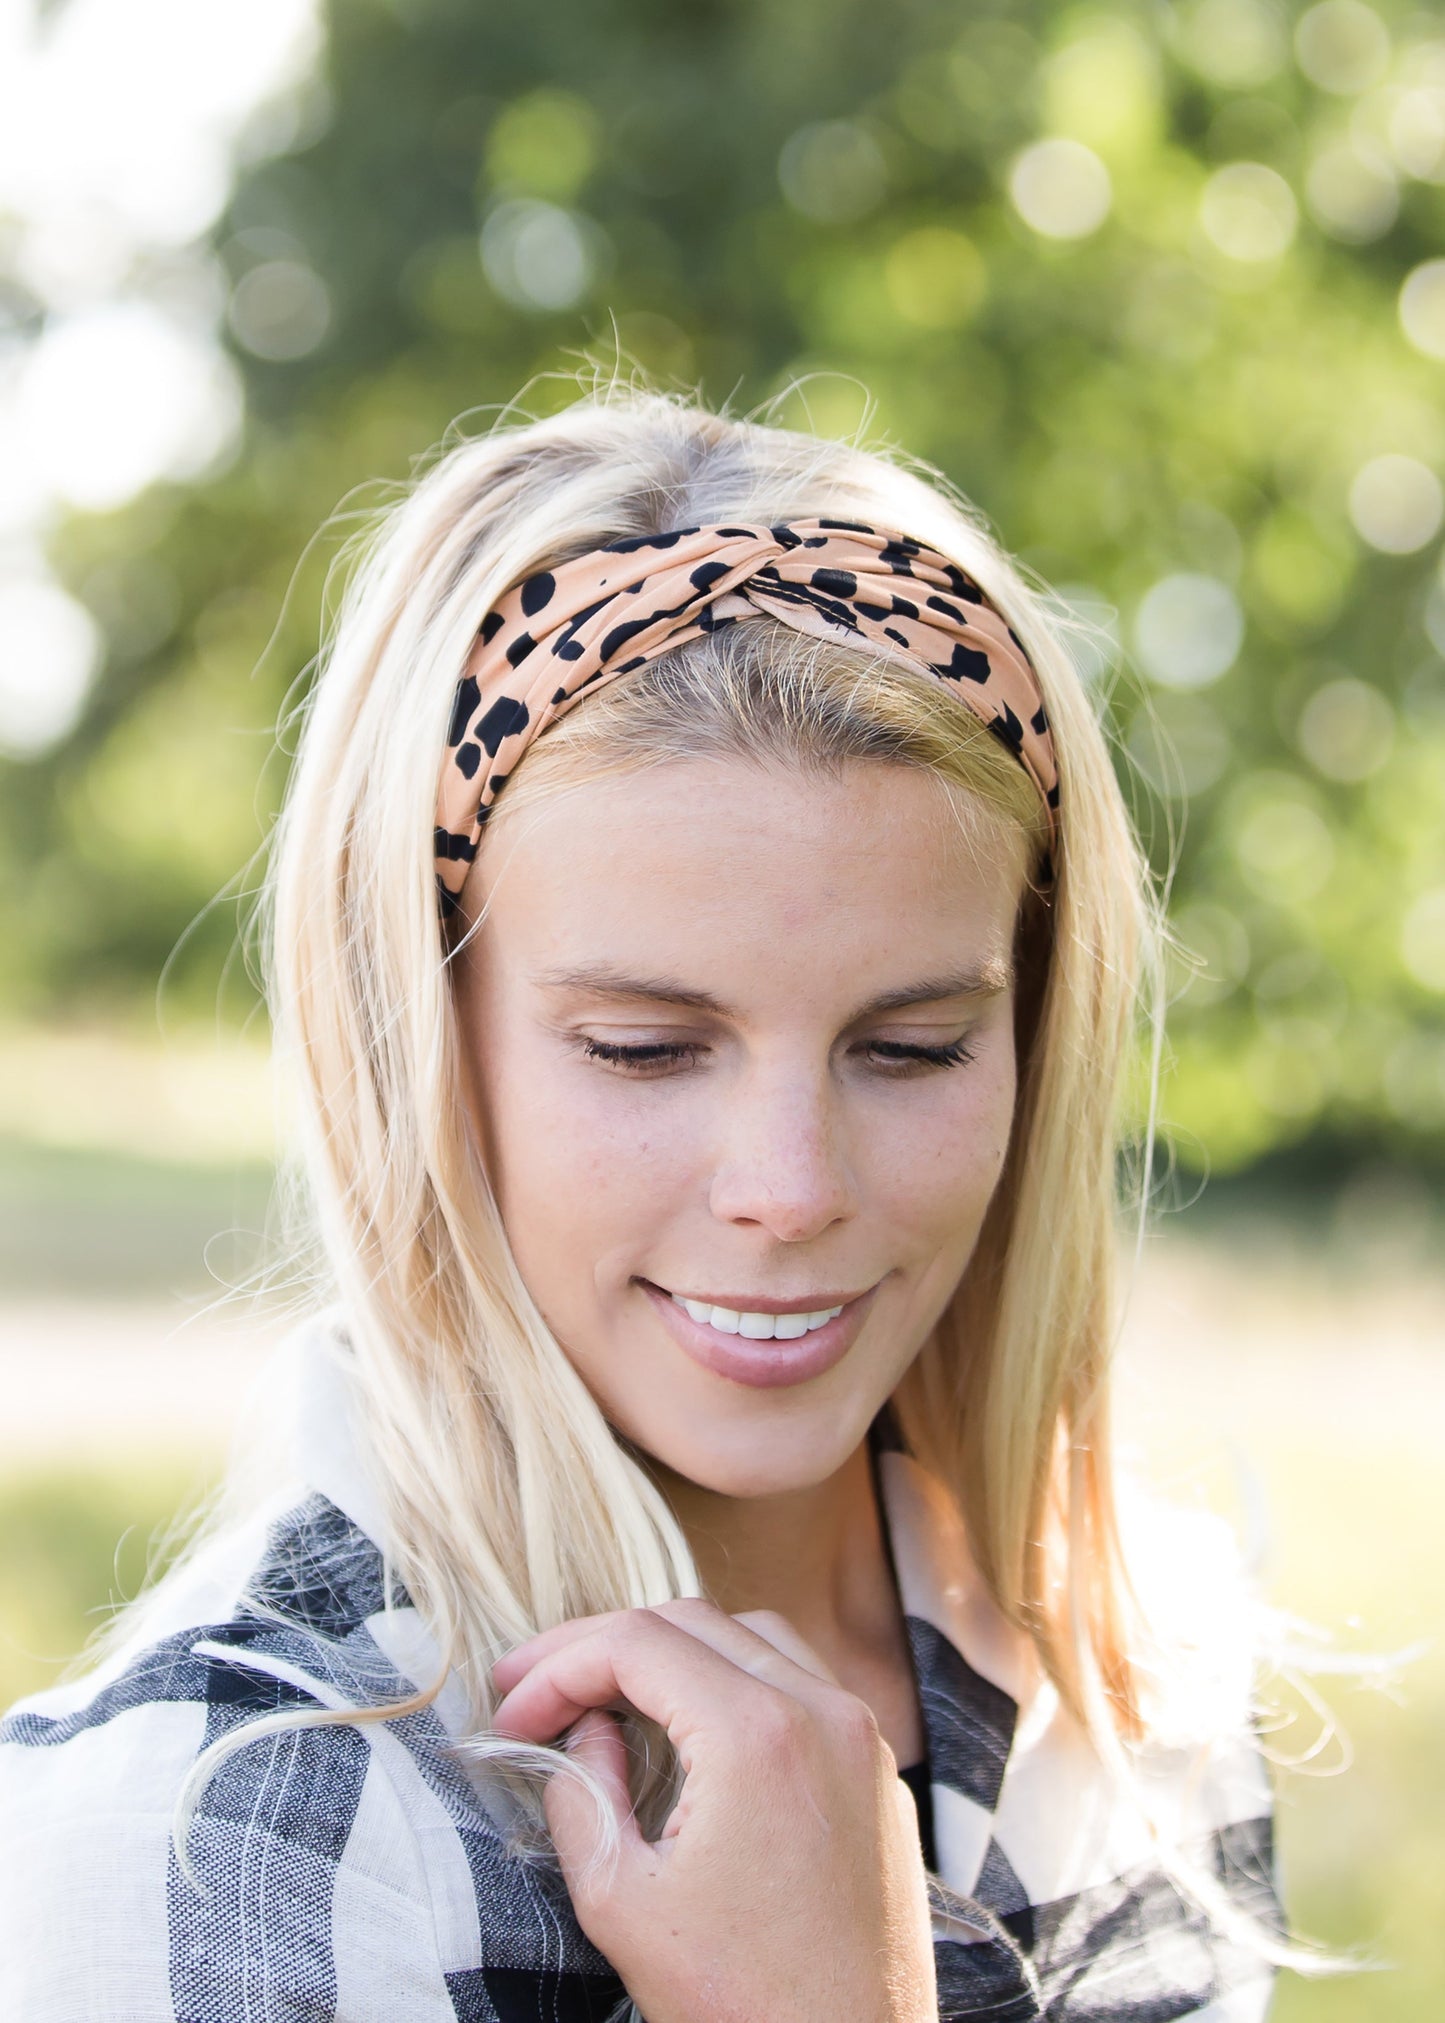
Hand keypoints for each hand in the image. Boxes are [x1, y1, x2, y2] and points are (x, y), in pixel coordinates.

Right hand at [492, 1599, 936, 2022]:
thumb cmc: (741, 2006)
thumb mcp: (621, 1902)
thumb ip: (582, 1793)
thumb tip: (583, 1732)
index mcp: (757, 1734)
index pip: (635, 1644)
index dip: (557, 1668)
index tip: (511, 1712)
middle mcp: (822, 1711)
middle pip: (691, 1622)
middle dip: (602, 1647)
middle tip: (535, 1685)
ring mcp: (862, 1738)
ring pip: (752, 1638)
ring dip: (671, 1653)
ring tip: (604, 1697)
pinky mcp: (877, 1773)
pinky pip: (801, 1686)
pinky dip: (734, 1683)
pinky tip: (689, 1731)